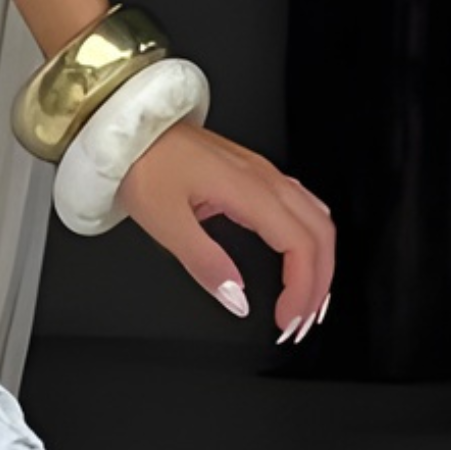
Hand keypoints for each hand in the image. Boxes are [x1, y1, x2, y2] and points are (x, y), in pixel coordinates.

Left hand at [115, 120, 334, 338]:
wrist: (129, 128)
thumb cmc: (142, 162)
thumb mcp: (165, 222)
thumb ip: (205, 263)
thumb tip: (237, 300)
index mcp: (250, 190)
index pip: (300, 245)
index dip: (303, 288)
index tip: (287, 320)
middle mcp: (265, 178)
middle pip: (320, 234)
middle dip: (320, 283)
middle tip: (302, 321)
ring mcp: (263, 173)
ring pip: (316, 218)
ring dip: (320, 262)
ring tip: (307, 297)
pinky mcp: (254, 173)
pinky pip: (301, 206)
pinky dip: (309, 239)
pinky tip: (298, 257)